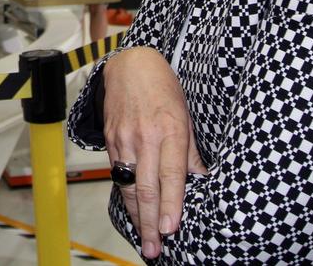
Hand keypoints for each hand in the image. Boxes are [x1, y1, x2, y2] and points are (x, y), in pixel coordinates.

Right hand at [102, 47, 206, 259]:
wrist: (130, 65)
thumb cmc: (163, 87)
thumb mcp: (185, 115)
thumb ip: (190, 151)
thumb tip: (201, 180)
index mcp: (169, 130)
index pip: (171, 174)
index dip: (171, 204)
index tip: (171, 228)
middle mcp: (144, 137)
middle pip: (147, 188)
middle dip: (150, 222)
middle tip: (154, 248)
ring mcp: (124, 139)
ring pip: (129, 185)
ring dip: (137, 216)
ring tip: (144, 239)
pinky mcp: (111, 140)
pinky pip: (118, 174)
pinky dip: (126, 196)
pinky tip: (133, 211)